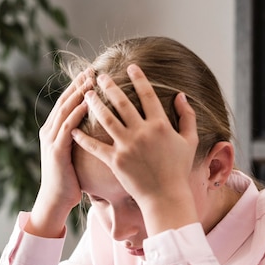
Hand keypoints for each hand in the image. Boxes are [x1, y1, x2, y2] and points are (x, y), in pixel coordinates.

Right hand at [26, 71, 92, 237]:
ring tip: (91, 80)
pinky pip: (67, 127)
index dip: (78, 88)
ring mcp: (51, 140)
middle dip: (78, 85)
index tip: (92, 74)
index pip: (67, 104)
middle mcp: (50, 132)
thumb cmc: (69, 181)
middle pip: (65, 101)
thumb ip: (83, 140)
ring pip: (65, 110)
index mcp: (54, 132)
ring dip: (78, 94)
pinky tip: (88, 103)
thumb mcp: (75, 156)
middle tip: (92, 70)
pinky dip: (76, 113)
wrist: (55, 201)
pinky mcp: (56, 150)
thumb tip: (101, 130)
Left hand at [71, 64, 199, 233]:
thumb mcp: (190, 141)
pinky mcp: (116, 161)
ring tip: (86, 95)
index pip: (148, 95)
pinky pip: (96, 146)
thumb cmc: (178, 170)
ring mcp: (128, 146)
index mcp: (161, 125)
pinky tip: (74, 129)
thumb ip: (188, 116)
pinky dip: (83, 137)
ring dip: (94, 104)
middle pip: (122, 102)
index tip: (130, 67)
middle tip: (99, 77)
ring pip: (106, 119)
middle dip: (109, 86)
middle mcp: (143, 132)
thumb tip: (181, 96)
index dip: (139, 78)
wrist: (166, 196)